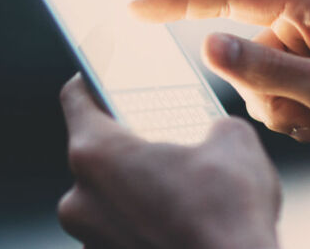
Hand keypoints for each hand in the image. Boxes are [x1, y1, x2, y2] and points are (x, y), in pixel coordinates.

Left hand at [58, 75, 280, 248]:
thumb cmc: (229, 217)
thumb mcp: (233, 142)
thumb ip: (211, 125)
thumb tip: (214, 134)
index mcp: (96, 154)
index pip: (76, 97)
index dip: (94, 80)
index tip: (108, 77)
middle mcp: (80, 200)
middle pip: (96, 154)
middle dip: (130, 144)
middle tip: (167, 139)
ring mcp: (90, 241)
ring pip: (109, 200)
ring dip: (137, 190)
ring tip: (184, 189)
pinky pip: (120, 234)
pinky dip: (144, 225)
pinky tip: (182, 223)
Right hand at [132, 0, 309, 176]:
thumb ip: (265, 69)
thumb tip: (205, 44)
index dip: (176, 0)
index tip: (133, 8)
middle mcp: (305, 12)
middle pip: (238, 41)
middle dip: (257, 83)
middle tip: (300, 110)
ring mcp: (306, 40)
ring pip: (249, 73)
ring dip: (274, 104)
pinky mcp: (308, 66)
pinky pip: (266, 88)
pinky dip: (285, 112)